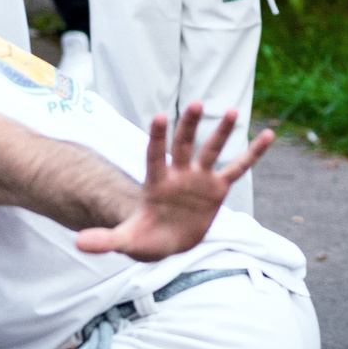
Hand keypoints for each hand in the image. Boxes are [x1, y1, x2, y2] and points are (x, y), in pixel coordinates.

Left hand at [73, 102, 273, 258]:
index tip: (160, 116)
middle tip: (196, 104)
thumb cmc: (146, 240)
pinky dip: (252, 153)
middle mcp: (178, 175)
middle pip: (184, 146)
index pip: (155, 156)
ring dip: (221, 133)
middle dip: (189, 127)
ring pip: (211, 151)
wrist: (168, 244)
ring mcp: (199, 179)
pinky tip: (268, 135)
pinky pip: (238, 169)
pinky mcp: (217, 189)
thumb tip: (79, 244)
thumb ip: (105, 240)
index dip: (158, 138)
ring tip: (233, 111)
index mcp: (155, 183)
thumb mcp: (126, 241)